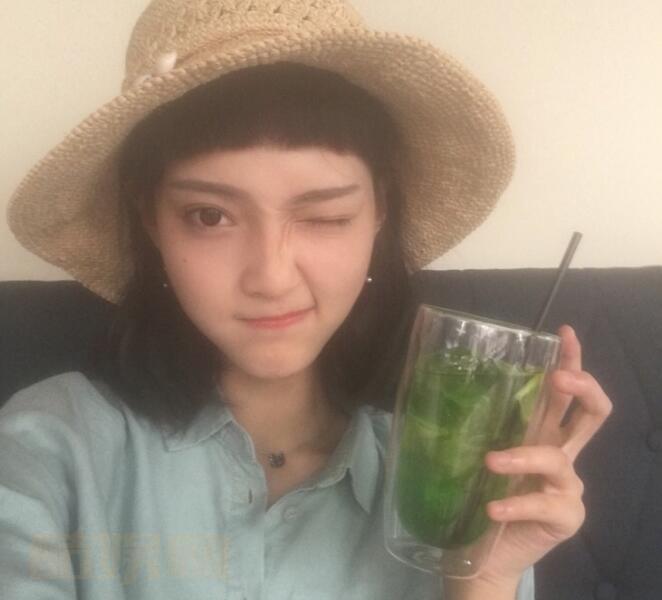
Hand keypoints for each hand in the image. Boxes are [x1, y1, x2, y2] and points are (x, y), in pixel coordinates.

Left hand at [473, 324, 612, 585]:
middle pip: (592, 413)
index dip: (571, 360)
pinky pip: (543, 504)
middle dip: (581, 387)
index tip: (562, 333)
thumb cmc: (477, 495)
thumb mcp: (476, 451)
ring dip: (522, 456)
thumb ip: (472, 425)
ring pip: (557, 459)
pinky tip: (491, 506)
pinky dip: (515, 503)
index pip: (565, 391)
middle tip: (556, 378)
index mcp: (541, 432)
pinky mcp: (566, 517)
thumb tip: (434, 382)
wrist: (481, 552)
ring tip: (489, 461)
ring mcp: (567, 486)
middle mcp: (561, 453)